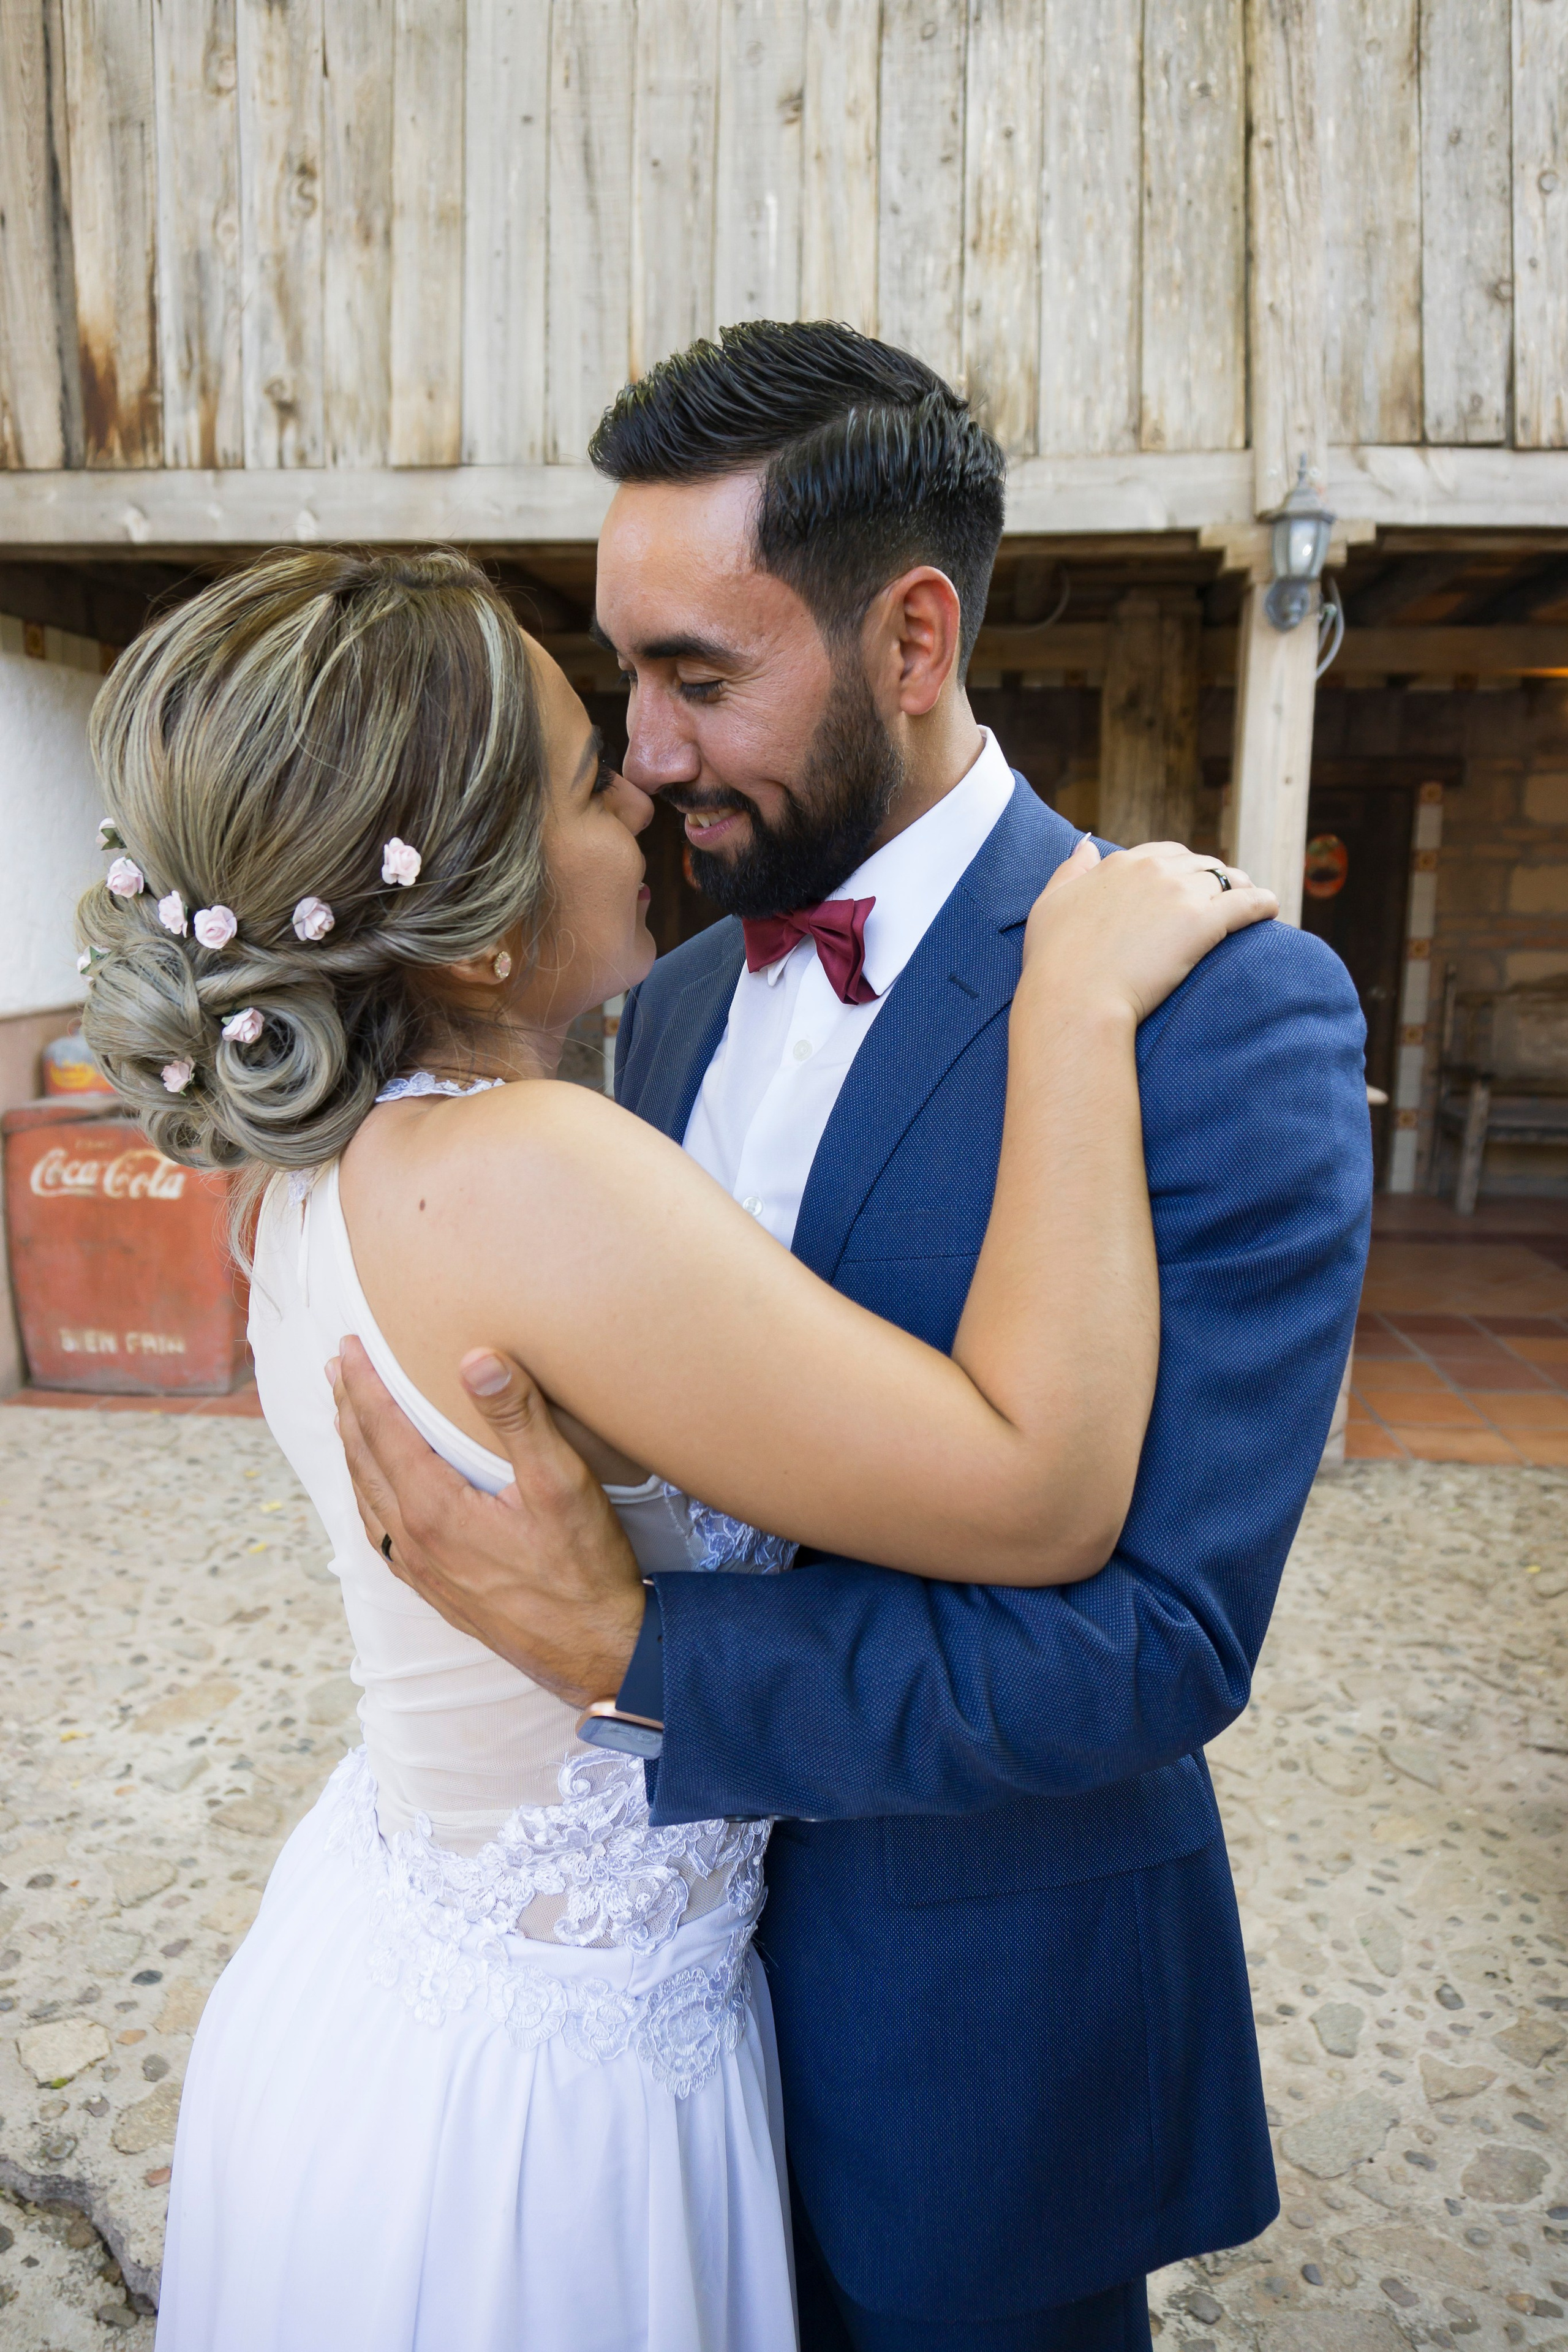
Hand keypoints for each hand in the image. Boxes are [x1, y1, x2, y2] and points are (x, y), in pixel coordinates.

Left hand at [328, 1336, 646, 1709]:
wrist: (596, 1654)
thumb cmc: (584, 1571)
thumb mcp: (560, 1484)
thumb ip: (518, 1417)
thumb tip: (476, 1357)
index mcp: (434, 1509)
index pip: (383, 1430)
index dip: (363, 1384)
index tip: (348, 1346)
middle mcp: (415, 1542)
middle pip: (364, 1462)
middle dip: (348, 1411)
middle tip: (336, 1371)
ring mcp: (422, 1572)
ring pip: (367, 1501)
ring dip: (354, 1454)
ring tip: (348, 1422)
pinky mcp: (437, 1593)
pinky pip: (382, 1536)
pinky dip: (369, 1500)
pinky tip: (378, 1498)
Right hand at [1024, 836, 1277, 1026]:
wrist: (1075, 997)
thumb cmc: (1055, 960)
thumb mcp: (1050, 904)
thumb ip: (1070, 871)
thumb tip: (1085, 847)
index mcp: (1119, 865)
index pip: (1164, 854)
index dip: (1182, 868)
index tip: (1190, 883)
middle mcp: (1153, 870)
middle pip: (1200, 864)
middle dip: (1215, 877)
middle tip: (1227, 894)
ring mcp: (1181, 893)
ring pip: (1226, 880)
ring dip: (1241, 888)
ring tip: (1252, 904)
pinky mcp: (1205, 922)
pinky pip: (1247, 903)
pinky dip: (1263, 904)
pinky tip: (1272, 910)